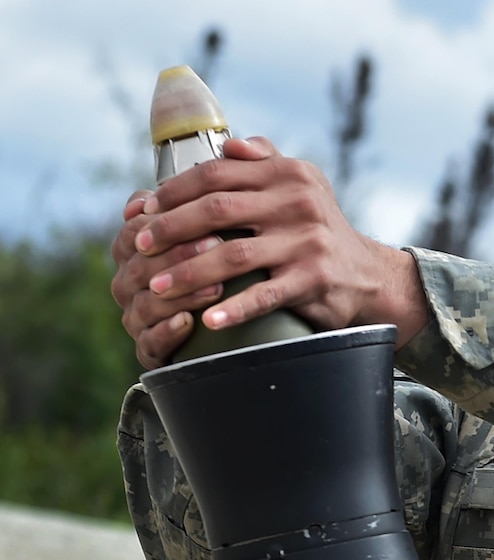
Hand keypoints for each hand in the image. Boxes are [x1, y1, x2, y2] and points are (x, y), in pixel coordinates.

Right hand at [111, 191, 226, 368]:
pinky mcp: (150, 351)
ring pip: (145, 305)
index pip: (137, 231)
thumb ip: (216, 193)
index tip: (205, 217)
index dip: (167, 223)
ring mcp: (138, 318)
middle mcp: (129, 283)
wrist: (239, 323)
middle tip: (218, 247)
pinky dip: (167, 333)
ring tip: (216, 287)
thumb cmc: (226, 263)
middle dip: (178, 256)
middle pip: (139, 267)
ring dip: (180, 294)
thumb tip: (229, 149)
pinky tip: (189, 323)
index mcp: (135, 250)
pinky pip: (149, 345)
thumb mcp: (223, 228)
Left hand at [112, 137, 428, 367]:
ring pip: (232, 255)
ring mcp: (307, 242)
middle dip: (171, 228)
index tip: (144, 210)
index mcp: (289, 174)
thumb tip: (227, 145)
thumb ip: (265, 161)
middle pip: (218, 209)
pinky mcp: (314, 279)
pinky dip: (234, 310)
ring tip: (157, 287)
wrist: (369, 276)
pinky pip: (265, 296)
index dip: (174, 191)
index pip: (218, 174)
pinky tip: (208, 322)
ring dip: (188, 272)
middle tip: (141, 247)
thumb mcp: (302, 185)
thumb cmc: (319, 230)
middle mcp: (299, 203)